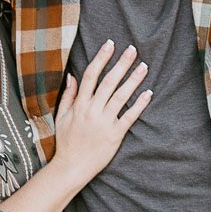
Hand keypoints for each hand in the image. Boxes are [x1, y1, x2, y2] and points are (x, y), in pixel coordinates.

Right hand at [52, 41, 151, 185]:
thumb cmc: (66, 142)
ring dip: (133, 80)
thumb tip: (72, 75)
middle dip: (122, 64)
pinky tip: (148, 92)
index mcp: (80, 105)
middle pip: (109, 81)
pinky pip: (130, 116)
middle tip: (133, 49)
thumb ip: (68, 95)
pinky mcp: (116, 134)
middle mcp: (93, 110)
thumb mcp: (61, 116)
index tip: (110, 45)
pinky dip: (139, 104)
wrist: (72, 167)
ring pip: (121, 96)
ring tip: (144, 66)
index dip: (101, 58)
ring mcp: (105, 122)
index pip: (91, 75)